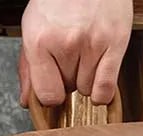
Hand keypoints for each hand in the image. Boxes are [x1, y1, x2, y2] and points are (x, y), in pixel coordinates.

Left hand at [18, 0, 132, 107]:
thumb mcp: (33, 27)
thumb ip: (28, 67)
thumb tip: (27, 101)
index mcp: (39, 40)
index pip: (47, 95)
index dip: (51, 93)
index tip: (55, 83)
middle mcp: (66, 43)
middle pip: (69, 89)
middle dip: (69, 76)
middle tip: (71, 52)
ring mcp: (92, 43)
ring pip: (87, 90)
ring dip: (87, 77)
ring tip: (86, 51)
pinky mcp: (115, 42)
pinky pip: (106, 89)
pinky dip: (103, 91)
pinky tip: (100, 73)